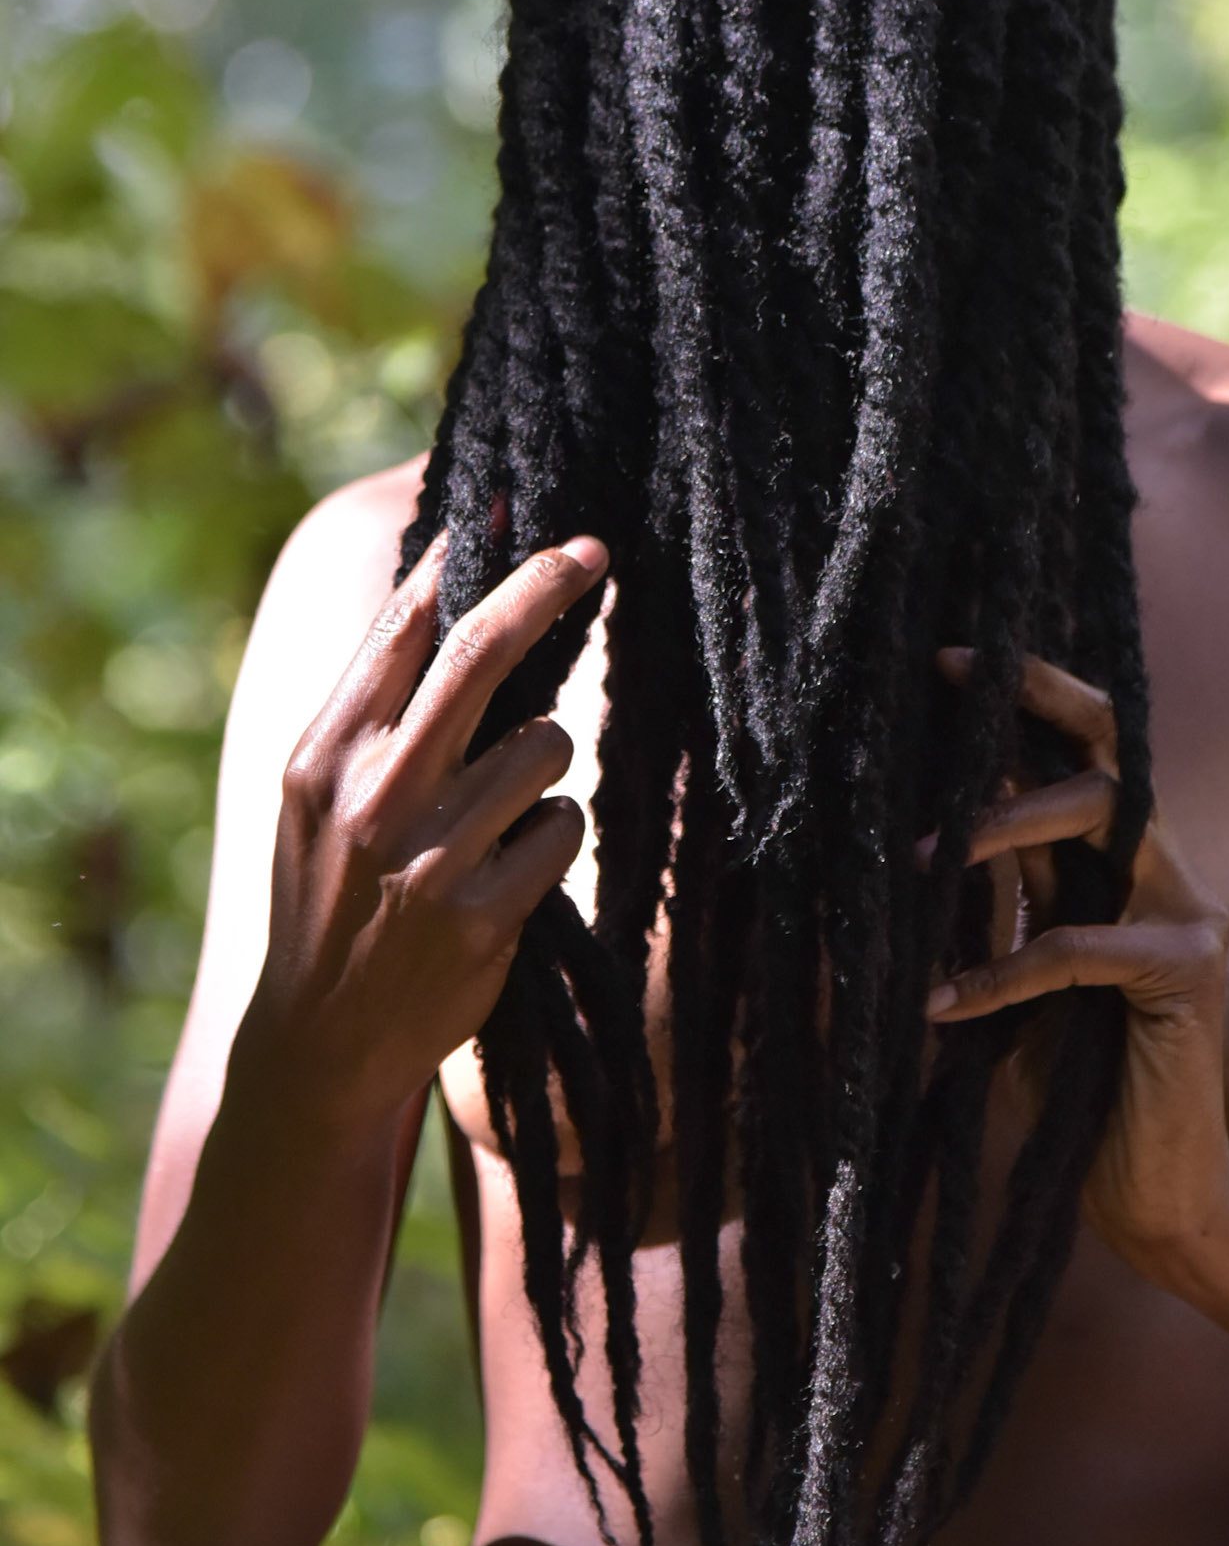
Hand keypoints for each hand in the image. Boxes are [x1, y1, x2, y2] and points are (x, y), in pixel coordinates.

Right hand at [233, 531, 607, 1136]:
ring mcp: (432, 859)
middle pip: (484, 653)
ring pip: (547, 744)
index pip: (404, 626)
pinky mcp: (486, 917)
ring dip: (545, 760)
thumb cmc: (328, 890)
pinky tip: (509, 872)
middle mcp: (374, 795)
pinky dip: (553, 837)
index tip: (514, 506)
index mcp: (324, 752)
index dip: (466, 556)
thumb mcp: (317, 793)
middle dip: (548, 587)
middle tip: (595, 550)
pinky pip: (565, 828)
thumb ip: (376, 706)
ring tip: (500, 808)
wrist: (317, 1039)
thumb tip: (448, 592)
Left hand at [924, 650, 1228, 1280]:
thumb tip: (918, 821)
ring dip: (1003, 823)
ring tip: (917, 855)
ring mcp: (1186, 916)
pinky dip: (1001, 972)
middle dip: (1034, 700)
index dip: (1023, 697)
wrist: (1148, 1188)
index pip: (1079, 751)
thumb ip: (1000, 893)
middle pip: (1110, 747)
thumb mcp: (1021, 966)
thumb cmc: (1072, 1076)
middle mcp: (1160, 870)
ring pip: (1102, 818)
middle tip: (950, 679)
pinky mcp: (1186, 977)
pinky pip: (1078, 948)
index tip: (945, 659)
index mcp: (1116, 860)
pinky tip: (941, 1002)